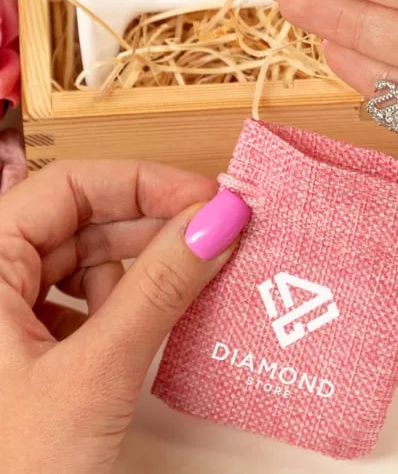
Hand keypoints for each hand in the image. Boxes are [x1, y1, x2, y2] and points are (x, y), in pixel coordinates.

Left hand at [0, 160, 248, 473]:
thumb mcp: (95, 374)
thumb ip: (158, 291)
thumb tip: (216, 225)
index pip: (67, 187)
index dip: (143, 183)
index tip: (205, 198)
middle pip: (79, 222)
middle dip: (152, 225)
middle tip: (214, 233)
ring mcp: (3, 314)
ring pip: (83, 261)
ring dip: (142, 264)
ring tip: (191, 274)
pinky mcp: (25, 346)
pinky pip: (83, 300)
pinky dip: (124, 300)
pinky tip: (150, 314)